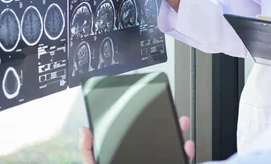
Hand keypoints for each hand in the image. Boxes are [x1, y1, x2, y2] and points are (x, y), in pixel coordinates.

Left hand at [79, 116, 194, 163]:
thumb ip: (88, 153)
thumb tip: (84, 130)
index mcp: (124, 159)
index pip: (134, 139)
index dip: (141, 123)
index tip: (145, 111)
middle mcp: (143, 161)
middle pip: (155, 142)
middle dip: (164, 127)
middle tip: (169, 115)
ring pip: (170, 151)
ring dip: (178, 137)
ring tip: (181, 126)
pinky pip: (179, 162)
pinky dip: (186, 155)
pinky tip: (186, 147)